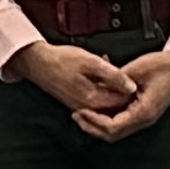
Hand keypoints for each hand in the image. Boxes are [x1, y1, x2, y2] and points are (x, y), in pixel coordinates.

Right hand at [4, 41, 135, 116]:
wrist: (38, 63)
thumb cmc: (61, 60)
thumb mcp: (92, 62)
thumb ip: (114, 76)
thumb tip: (132, 87)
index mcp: (93, 100)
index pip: (123, 101)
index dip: (129, 87)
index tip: (127, 73)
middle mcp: (88, 108)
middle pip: (116, 103)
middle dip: (120, 86)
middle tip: (114, 67)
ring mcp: (81, 107)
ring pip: (107, 100)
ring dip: (110, 85)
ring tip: (105, 67)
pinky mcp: (77, 103)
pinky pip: (96, 98)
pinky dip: (100, 86)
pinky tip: (96, 73)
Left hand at [79, 50, 169, 143]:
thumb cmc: (165, 66)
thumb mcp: (138, 69)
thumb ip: (116, 81)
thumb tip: (97, 89)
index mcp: (144, 111)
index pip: (113, 127)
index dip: (94, 121)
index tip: (80, 111)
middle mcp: (144, 119)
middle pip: (112, 135)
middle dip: (92, 127)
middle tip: (75, 114)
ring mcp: (143, 118)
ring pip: (115, 131)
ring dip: (97, 124)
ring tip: (81, 112)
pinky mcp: (141, 112)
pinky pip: (120, 121)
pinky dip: (106, 118)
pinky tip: (95, 108)